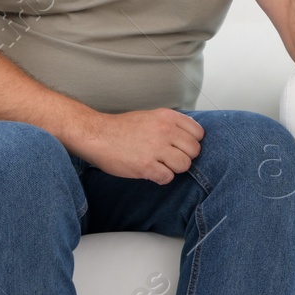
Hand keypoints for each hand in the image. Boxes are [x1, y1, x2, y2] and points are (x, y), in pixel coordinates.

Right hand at [72, 108, 202, 183]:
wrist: (96, 135)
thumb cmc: (122, 128)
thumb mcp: (151, 117)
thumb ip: (171, 124)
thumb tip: (190, 137)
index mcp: (167, 117)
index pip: (198, 133)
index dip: (191, 142)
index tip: (181, 146)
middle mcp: (165, 130)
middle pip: (194, 150)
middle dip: (184, 157)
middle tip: (170, 158)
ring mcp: (156, 148)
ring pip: (184, 165)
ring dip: (174, 168)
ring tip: (160, 165)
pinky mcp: (146, 166)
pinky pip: (168, 177)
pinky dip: (161, 178)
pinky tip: (152, 172)